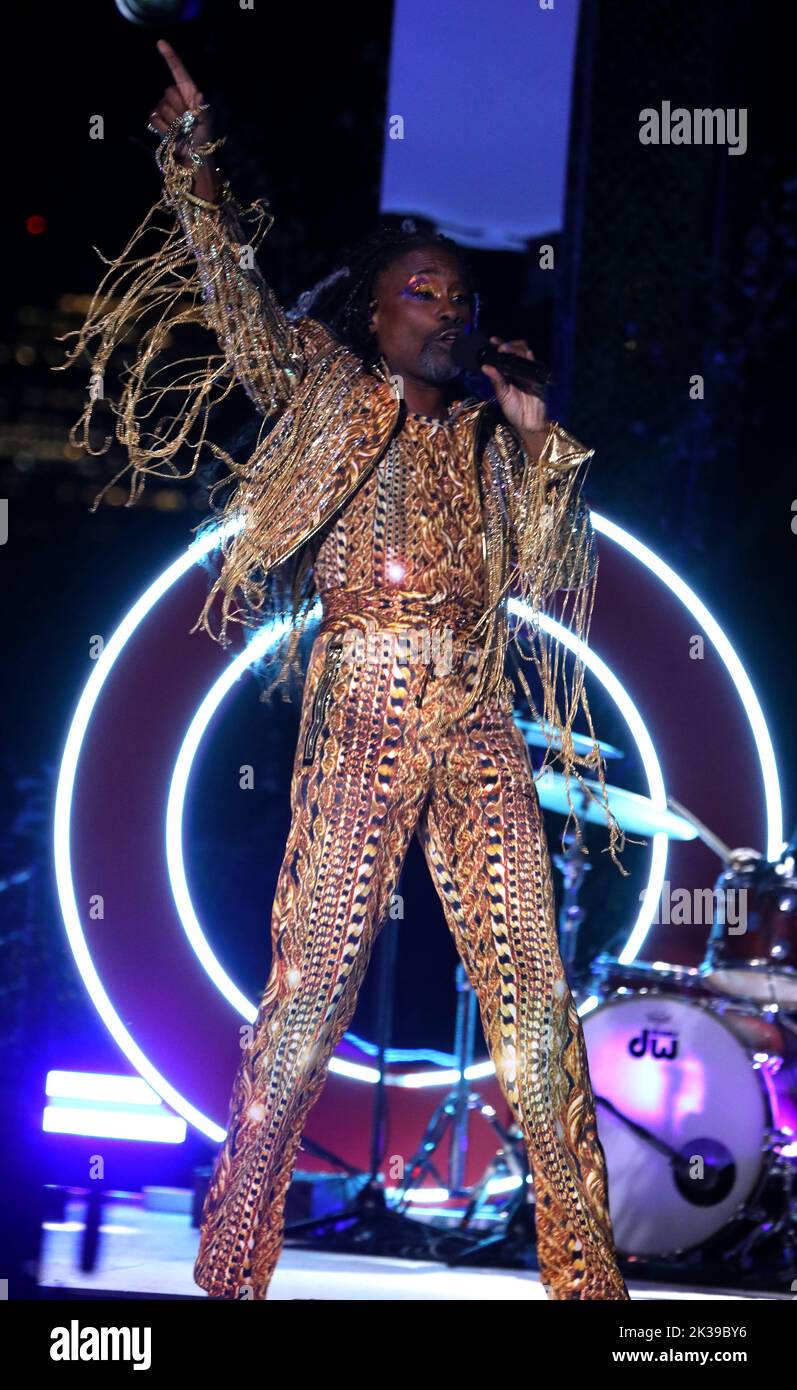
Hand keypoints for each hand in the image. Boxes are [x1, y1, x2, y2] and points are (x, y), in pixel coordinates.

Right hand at [149, 39, 215, 175]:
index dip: (170, 57)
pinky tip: (172, 135)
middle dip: (177, 108)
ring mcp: (166, 109)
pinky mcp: (157, 121)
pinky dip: (163, 129)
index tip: (160, 43)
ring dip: (171, 122)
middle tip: (187, 123)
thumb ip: (202, 107)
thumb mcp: (207, 122)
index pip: (178, 71)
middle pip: (168, 92)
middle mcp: (177, 98)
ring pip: (160, 107)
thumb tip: (200, 95)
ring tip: (181, 132)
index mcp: (190, 93)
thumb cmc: (203, 138)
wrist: (192, 157)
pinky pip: (154, 118)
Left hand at [480, 336, 548, 450]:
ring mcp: (530, 373)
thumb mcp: (502, 395)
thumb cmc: (515, 411)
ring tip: (506, 350)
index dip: (500, 345)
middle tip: (500, 347)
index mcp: (509, 373)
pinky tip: (525, 355)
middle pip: (517, 350)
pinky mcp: (539, 378)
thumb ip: (496, 381)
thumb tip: (485, 367)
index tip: (492, 340)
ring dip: (516, 349)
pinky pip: (535, 366)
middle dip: (509, 345)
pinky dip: (530, 359)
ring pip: (526, 354)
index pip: (505, 355)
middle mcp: (519, 370)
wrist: (528, 424)